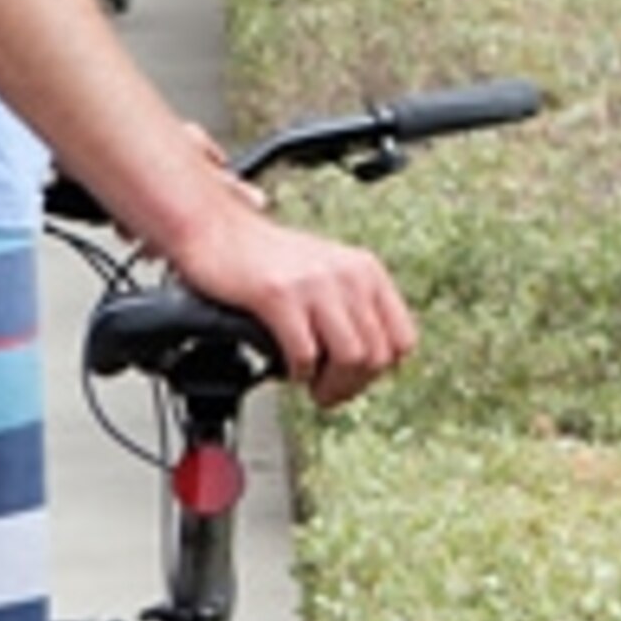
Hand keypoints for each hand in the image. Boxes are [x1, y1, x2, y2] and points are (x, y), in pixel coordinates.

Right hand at [171, 194, 415, 407]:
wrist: (217, 228)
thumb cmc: (268, 256)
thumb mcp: (328, 272)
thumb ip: (353, 307)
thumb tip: (371, 359)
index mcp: (366, 270)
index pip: (403, 340)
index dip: (381, 371)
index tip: (357, 379)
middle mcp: (347, 274)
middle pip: (377, 357)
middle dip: (353, 386)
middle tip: (329, 392)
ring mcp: (314, 284)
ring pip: (350, 359)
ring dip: (330, 386)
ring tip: (312, 386)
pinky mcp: (279, 296)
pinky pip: (304, 354)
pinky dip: (297, 373)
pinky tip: (286, 366)